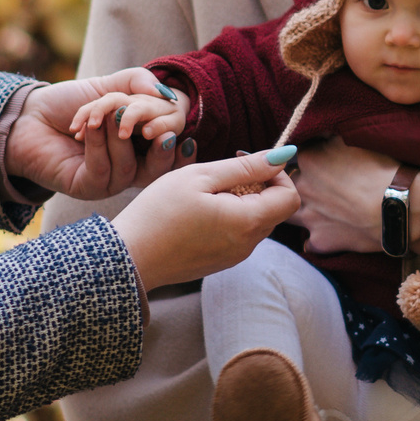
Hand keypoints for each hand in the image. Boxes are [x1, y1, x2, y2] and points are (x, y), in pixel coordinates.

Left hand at [0, 74, 189, 200]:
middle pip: (159, 167)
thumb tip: (166, 93)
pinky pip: (103, 172)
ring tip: (100, 116)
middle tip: (154, 130)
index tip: (177, 132)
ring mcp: (110, 180)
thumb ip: (138, 83)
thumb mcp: (108, 86)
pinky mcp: (88, 188)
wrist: (29, 115)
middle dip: (161, 148)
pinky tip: (86, 129)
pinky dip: (98, 145)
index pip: (172, 152)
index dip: (180, 148)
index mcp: (140, 145)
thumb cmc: (68, 103)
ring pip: (130, 168)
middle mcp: (130, 166)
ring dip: (117, 136)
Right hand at [110, 150, 301, 291]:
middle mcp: (247, 245)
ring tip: (204, 194)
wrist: (129, 258)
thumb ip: (245, 167)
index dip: (276, 175)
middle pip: (274, 209)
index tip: (244, 162)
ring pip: (255, 222)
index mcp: (248, 222)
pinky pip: (237, 235)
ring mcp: (234, 257)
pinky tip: (197, 213)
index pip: (290, 197)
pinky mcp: (219, 263)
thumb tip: (282, 157)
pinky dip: (228, 218)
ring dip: (240, 202)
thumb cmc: (159, 213)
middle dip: (256, 186)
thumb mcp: (201, 177)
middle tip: (219, 174)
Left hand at [289, 136, 412, 254]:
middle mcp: (302, 188)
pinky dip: (316, 237)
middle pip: (289, 184)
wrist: (399, 207)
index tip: (322, 160)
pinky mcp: (321, 240)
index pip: (296, 154)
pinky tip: (326, 231)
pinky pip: (308, 242)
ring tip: (319, 207)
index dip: (310, 157)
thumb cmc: (383, 169)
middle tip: (321, 184)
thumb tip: (322, 134)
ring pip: (289, 213)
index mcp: (309, 159)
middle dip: (299, 183)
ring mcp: (309, 217)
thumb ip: (331, 137)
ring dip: (299, 209)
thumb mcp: (356, 139)